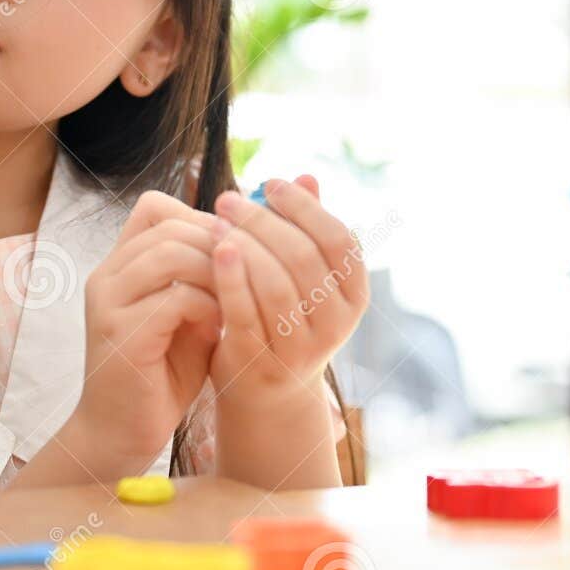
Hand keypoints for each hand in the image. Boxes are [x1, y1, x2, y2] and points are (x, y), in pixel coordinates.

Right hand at [59, 191, 223, 475]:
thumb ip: (205, 279)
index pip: (154, 207)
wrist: (123, 432)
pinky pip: (175, 298)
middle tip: (246, 273)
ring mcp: (108, 302)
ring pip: (170, 254)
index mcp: (119, 265)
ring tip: (235, 298)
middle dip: (217, 245)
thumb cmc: (162, 374)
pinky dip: (208, 307)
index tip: (232, 250)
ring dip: (214, 272)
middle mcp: (107, 275)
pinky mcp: (119, 333)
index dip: (200, 218)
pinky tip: (220, 327)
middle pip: (168, 225)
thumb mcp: (188, 315)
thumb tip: (249, 240)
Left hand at [208, 176, 368, 406]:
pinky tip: (214, 250)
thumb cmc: (284, 317)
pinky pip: (245, 314)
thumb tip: (307, 176)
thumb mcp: (304, 276)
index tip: (270, 183)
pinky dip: (229, 279)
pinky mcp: (263, 363)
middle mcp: (336, 324)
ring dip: (244, 246)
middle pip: (303, 259)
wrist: (267, 393)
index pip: (337, 240)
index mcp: (354, 295)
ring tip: (216, 221)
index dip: (304, 207)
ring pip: (275, 286)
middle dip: (263, 222)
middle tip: (228, 197)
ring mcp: (301, 348)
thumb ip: (305, 229)